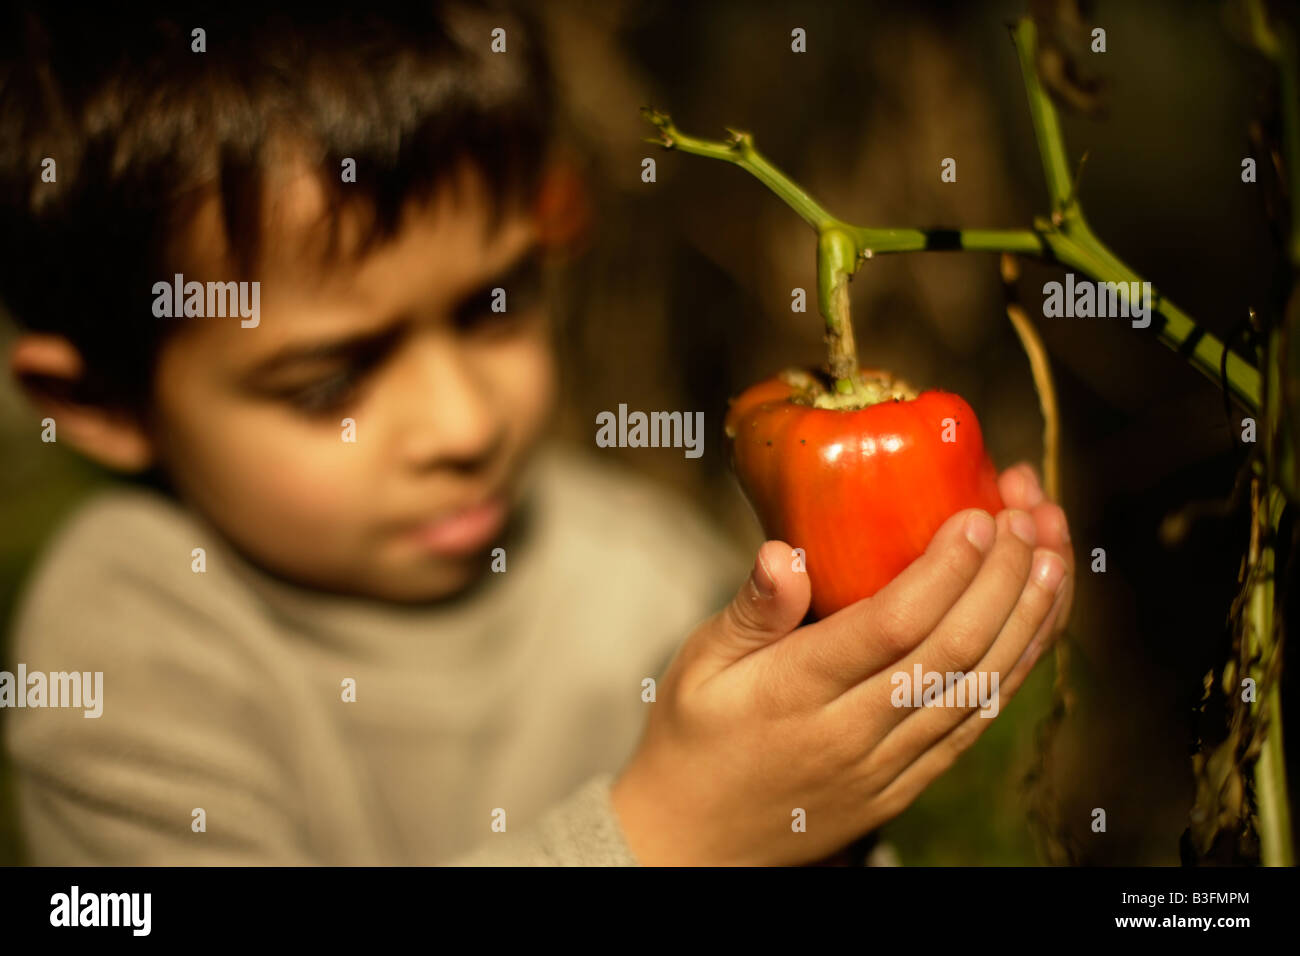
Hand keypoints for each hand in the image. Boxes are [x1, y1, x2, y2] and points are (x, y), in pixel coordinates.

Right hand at [611, 464, 1072, 865]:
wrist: (694, 844)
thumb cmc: (692, 740)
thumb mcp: (698, 665)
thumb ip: (750, 610)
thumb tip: (784, 553)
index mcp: (794, 694)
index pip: (889, 627)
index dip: (945, 571)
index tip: (978, 515)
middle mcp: (850, 735)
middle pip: (951, 653)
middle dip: (1005, 578)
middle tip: (1031, 515)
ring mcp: (884, 768)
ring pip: (978, 691)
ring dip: (1026, 620)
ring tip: (1057, 555)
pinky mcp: (903, 788)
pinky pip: (973, 727)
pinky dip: (1014, 672)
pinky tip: (1035, 625)